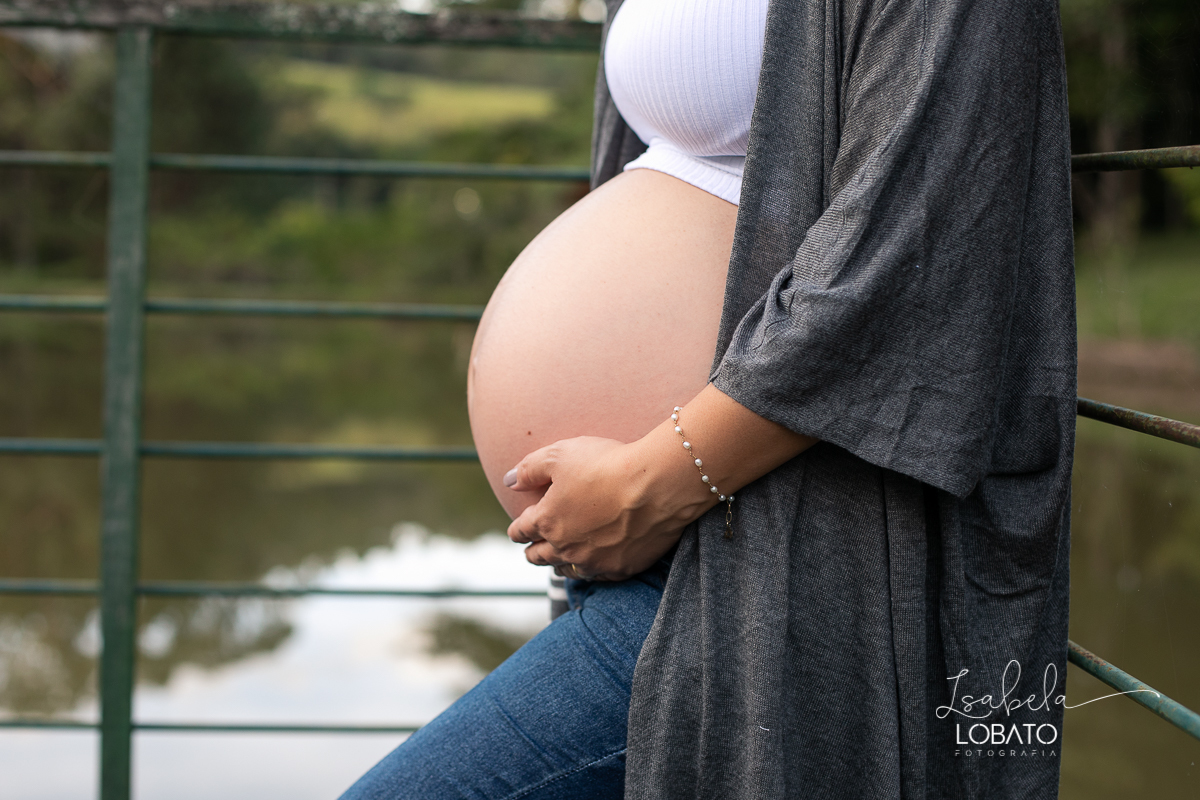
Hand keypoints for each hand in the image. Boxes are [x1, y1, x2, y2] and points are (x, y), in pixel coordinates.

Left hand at [504, 436, 702, 580]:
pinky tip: (593, 565)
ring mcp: (594, 561)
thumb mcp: (559, 454)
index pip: (521, 530)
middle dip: (532, 551)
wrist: (656, 484)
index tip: (516, 529)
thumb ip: (529, 469)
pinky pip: (598, 576)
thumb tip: (509, 481)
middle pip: (539, 556)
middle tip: (532, 548)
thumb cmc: (607, 464)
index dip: (516, 528)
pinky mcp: (621, 568)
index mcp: (547, 521)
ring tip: (558, 561)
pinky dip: (591, 570)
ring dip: (558, 564)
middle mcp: (565, 547)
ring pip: (566, 570)